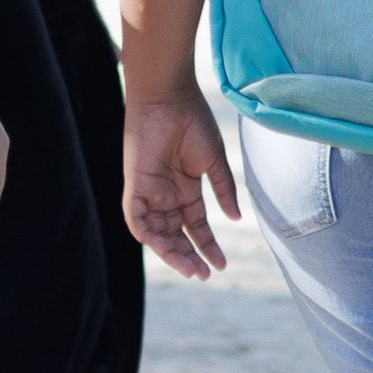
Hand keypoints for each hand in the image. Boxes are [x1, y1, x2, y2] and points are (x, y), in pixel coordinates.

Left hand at [122, 86, 243, 279]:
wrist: (169, 99)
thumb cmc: (193, 123)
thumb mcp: (213, 161)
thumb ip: (224, 190)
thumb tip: (236, 218)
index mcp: (186, 190)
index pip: (196, 227)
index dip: (208, 245)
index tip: (222, 264)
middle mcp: (167, 196)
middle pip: (176, 236)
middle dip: (190, 256)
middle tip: (205, 274)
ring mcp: (151, 193)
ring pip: (157, 234)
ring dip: (172, 253)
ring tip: (190, 268)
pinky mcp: (135, 187)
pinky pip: (137, 219)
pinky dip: (147, 234)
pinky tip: (163, 246)